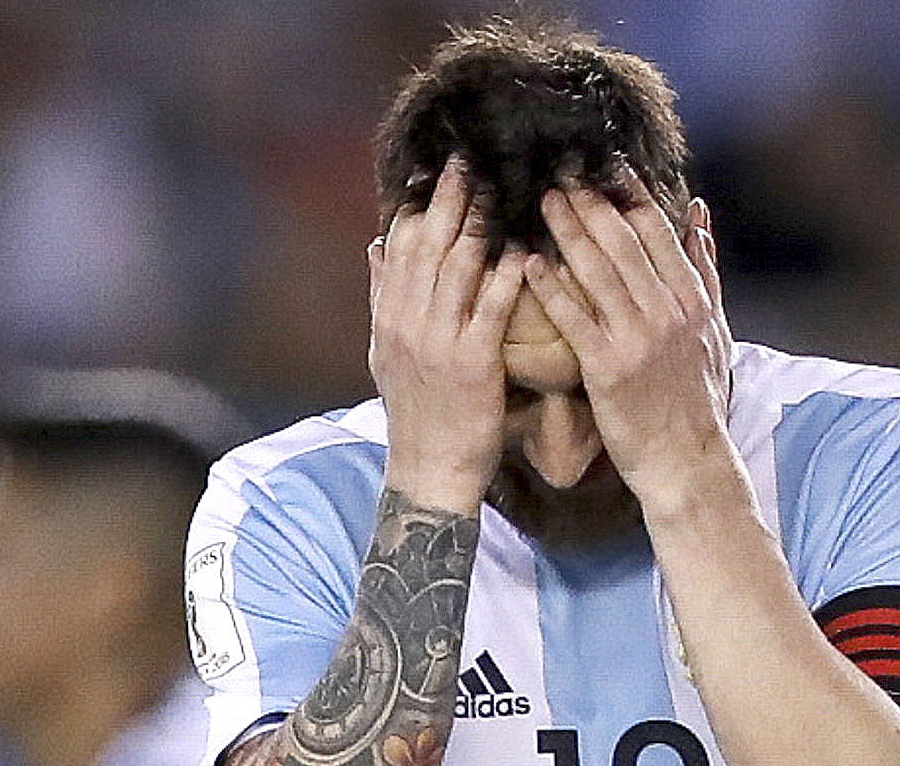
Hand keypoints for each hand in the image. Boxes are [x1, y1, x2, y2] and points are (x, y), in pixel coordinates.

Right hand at [370, 158, 530, 513]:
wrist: (429, 470)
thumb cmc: (418, 412)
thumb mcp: (386, 351)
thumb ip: (383, 296)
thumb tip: (378, 243)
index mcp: (390, 317)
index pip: (400, 248)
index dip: (418, 206)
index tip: (436, 172)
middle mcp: (409, 323)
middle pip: (427, 247)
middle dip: (447, 200)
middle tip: (467, 160)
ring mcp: (438, 342)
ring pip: (456, 269)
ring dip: (477, 225)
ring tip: (497, 189)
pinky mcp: (472, 364)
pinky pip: (490, 309)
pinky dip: (505, 276)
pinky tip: (521, 250)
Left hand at [526, 184, 741, 507]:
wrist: (688, 460)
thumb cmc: (696, 397)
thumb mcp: (712, 327)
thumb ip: (704, 268)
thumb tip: (698, 212)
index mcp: (691, 296)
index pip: (656, 231)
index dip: (627, 193)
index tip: (602, 164)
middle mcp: (667, 310)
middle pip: (623, 242)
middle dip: (591, 202)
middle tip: (559, 172)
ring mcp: (639, 338)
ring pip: (598, 272)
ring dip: (568, 232)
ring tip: (542, 201)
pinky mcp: (609, 369)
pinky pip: (575, 320)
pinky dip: (552, 289)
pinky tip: (528, 264)